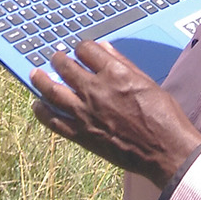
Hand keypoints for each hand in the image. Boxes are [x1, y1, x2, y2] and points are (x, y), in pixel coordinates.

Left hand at [30, 39, 200, 187]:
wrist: (165, 151)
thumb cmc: (163, 116)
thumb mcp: (147, 82)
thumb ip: (123, 63)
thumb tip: (104, 48)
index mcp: (114, 73)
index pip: (86, 50)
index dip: (81, 48)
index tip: (79, 51)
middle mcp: (96, 90)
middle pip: (65, 67)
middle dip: (57, 59)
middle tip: (53, 58)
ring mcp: (86, 113)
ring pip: (52, 91)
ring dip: (41, 80)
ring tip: (35, 74)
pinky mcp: (82, 135)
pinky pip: (54, 121)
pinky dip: (42, 112)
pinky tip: (37, 105)